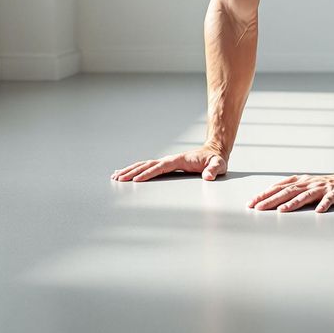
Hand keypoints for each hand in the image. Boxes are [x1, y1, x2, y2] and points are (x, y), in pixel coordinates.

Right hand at [111, 148, 226, 181]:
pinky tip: (126, 173)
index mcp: (179, 160)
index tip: (135, 180)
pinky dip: (136, 169)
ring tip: (115, 176)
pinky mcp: (167, 165)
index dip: (147, 173)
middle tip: (117, 179)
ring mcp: (167, 161)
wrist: (214, 152)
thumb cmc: (215, 160)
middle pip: (147, 165)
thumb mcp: (218, 165)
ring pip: (144, 165)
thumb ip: (214, 170)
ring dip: (130, 170)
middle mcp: (170, 159)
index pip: (159, 167)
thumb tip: (208, 176)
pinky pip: (148, 167)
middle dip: (132, 172)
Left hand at [248, 171, 333, 212]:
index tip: (251, 203)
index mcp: (303, 182)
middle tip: (257, 208)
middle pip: (288, 191)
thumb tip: (274, 201)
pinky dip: (324, 205)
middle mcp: (311, 183)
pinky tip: (318, 211)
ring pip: (306, 195)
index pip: (280, 187)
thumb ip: (295, 192)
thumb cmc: (331, 187)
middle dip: (271, 200)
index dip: (265, 194)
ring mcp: (324, 187)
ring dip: (293, 203)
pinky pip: (330, 199)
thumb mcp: (311, 187)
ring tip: (281, 211)